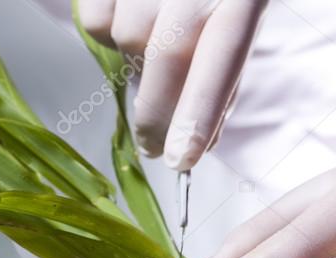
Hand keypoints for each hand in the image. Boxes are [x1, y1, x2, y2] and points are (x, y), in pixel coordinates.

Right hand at [78, 0, 267, 168]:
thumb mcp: (240, 19)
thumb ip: (223, 77)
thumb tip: (200, 142)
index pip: (219, 63)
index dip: (198, 115)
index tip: (182, 161)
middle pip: (166, 57)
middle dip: (156, 116)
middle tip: (155, 148)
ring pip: (127, 39)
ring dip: (136, 66)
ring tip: (152, 53)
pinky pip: (95, 21)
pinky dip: (108, 32)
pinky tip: (130, 18)